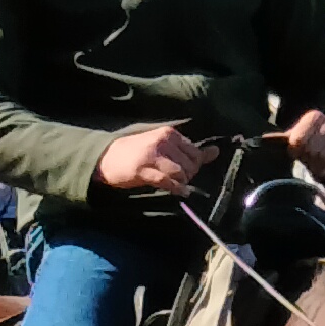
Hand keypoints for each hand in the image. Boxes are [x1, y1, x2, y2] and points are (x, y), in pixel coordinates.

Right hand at [93, 120, 211, 194]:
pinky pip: (168, 182)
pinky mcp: (144, 170)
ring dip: (182, 182)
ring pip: (181, 173)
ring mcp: (154, 155)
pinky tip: (178, 192)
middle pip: (190, 164)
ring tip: (176, 184)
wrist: (108, 157)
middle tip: (179, 180)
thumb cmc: (137, 152)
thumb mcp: (163, 146)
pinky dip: (176, 188)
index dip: (194, 165)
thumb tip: (216, 152)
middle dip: (189, 175)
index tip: (186, 171)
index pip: (195, 151)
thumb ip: (189, 150)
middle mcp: (163, 141)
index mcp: (169, 133)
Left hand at [281, 109, 324, 186]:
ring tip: (321, 168)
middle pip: (312, 152)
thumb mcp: (298, 137)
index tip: (300, 154)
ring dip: (321, 169)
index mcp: (314, 118)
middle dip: (310, 162)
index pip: (298, 141)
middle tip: (312, 164)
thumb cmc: (316, 141)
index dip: (297, 153)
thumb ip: (281, 140)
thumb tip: (262, 139)